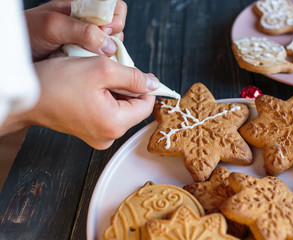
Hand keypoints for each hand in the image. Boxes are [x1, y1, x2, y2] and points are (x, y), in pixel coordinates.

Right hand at [23, 56, 157, 148]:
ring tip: (97, 81)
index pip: (146, 106)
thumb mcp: (101, 70)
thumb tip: (153, 84)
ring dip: (116, 92)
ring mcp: (99, 137)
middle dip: (127, 88)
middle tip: (110, 73)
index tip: (134, 73)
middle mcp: (109, 136)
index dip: (145, 87)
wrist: (28, 98)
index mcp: (114, 124)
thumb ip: (133, 77)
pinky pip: (109, 115)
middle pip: (134, 108)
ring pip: (121, 110)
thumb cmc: (58, 83)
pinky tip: (92, 90)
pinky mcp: (91, 133)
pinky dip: (106, 100)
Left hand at [25, 0, 126, 60]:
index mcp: (81, 7)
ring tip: (87, 58)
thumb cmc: (27, 33)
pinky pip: (103, 60)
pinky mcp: (85, 58)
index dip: (114, 19)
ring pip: (112, 46)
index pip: (113, 7)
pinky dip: (100, 65)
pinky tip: (88, 67)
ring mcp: (88, 41)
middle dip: (112, 38)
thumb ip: (83, 31)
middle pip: (117, 28)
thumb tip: (110, 45)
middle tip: (96, 47)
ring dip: (106, 54)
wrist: (13, 56)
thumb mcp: (53, 26)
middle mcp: (87, 23)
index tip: (105, 31)